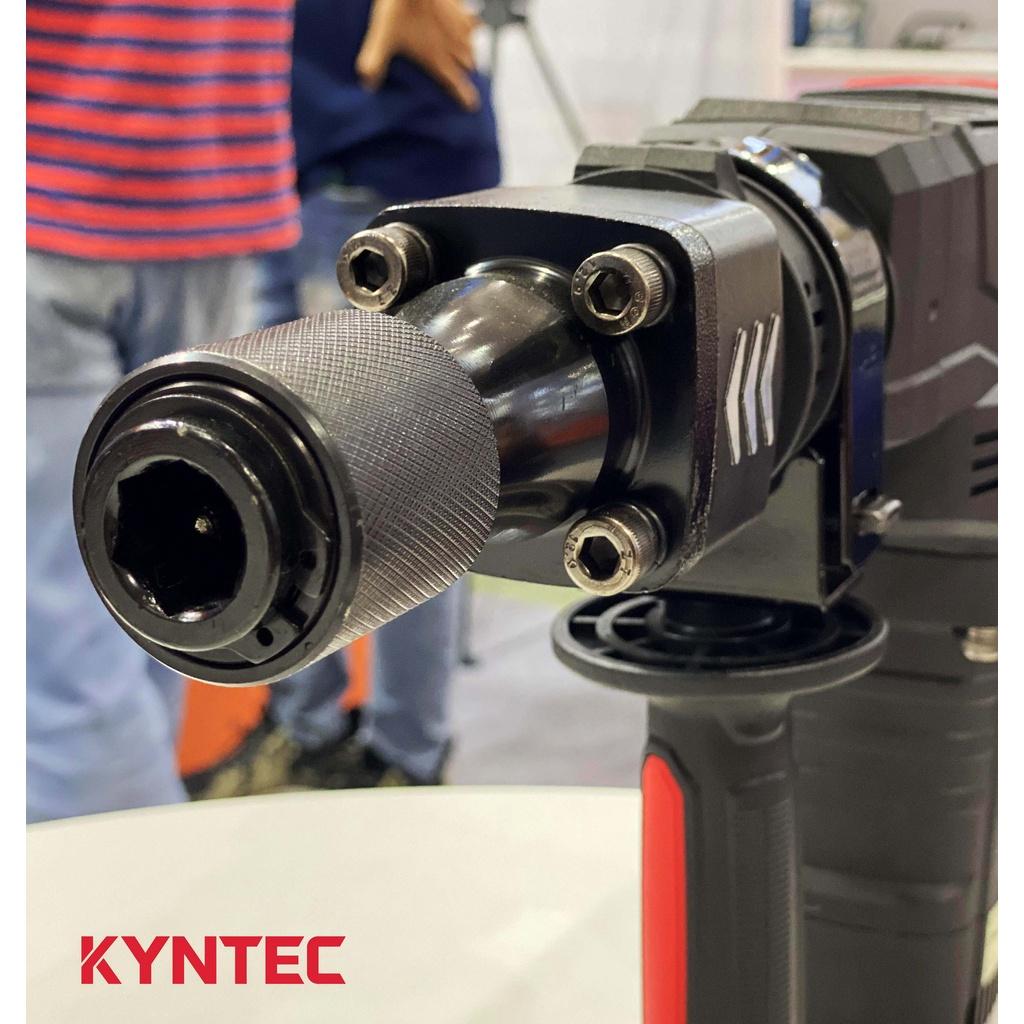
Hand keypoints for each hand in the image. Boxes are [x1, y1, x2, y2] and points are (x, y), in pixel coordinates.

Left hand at [355, 0, 480, 110]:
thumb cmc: (399, 7)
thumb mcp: (382, 36)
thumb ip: (374, 62)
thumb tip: (368, 84)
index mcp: (437, 58)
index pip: (456, 84)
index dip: (465, 96)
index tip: (472, 106)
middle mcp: (452, 44)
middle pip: (468, 66)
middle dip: (465, 72)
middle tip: (461, 76)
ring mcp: (459, 24)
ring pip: (472, 45)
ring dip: (469, 51)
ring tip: (464, 54)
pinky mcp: (459, 5)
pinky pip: (472, 19)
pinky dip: (471, 25)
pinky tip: (467, 23)